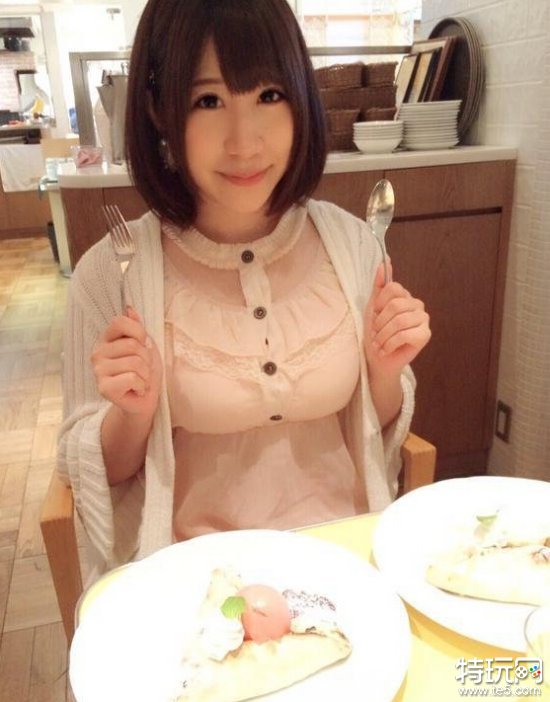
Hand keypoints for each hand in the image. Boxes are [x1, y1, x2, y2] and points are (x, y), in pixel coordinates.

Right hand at [91, 306, 162, 417]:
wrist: (143, 402)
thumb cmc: (144, 373)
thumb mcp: (144, 346)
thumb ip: (136, 328)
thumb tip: (129, 308)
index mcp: (106, 340)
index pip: (120, 322)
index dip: (138, 332)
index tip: (143, 344)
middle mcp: (98, 353)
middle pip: (132, 345)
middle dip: (146, 359)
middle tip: (142, 370)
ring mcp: (98, 371)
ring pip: (135, 362)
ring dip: (146, 374)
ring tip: (140, 380)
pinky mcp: (104, 388)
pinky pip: (132, 377)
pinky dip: (141, 385)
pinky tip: (136, 389)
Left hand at [365, 260, 430, 378]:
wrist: (378, 359)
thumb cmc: (375, 333)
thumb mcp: (373, 308)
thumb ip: (379, 285)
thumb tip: (384, 261)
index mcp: (405, 296)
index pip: (393, 287)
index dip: (379, 303)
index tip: (375, 315)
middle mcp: (417, 305)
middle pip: (395, 305)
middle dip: (380, 322)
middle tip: (375, 333)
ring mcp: (423, 319)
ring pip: (399, 321)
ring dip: (383, 336)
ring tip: (379, 344)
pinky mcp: (426, 335)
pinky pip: (405, 334)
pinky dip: (390, 344)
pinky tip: (386, 350)